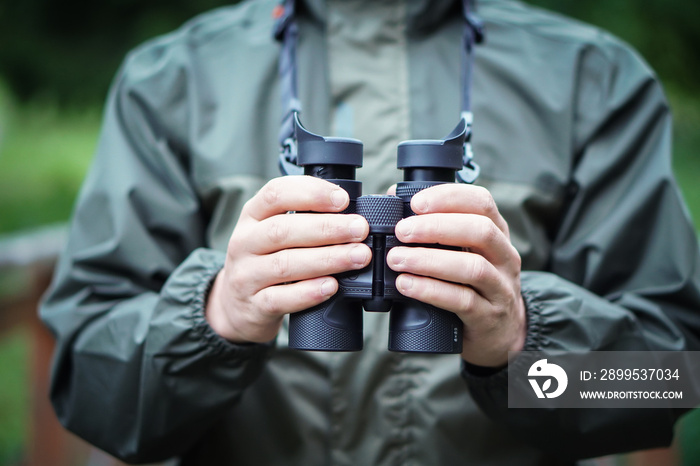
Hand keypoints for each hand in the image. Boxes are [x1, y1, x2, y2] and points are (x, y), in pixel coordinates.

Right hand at [206, 176, 370, 342]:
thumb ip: (304, 220)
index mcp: (252, 215)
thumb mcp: (273, 232)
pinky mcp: (254, 305)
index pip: (276, 193)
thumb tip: (352, 216)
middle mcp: (244, 242)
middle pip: (283, 230)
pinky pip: (282, 298)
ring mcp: (246, 275)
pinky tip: (332, 286)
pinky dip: (309, 292)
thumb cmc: (266, 260)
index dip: (312, 193)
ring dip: (327, 258)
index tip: (343, 200)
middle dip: (328, 228)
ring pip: (285, 264)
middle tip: (359, 229)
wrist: (236, 306)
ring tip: (357, 256)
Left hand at [386, 184, 525, 366]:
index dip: (448, 197)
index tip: (414, 203)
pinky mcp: (488, 317)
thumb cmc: (471, 283)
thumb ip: (436, 228)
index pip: (482, 202)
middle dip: (436, 227)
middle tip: (401, 231)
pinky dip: (430, 290)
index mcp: (497, 233)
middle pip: (480, 231)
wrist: (497, 332)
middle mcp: (505, 257)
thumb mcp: (463, 251)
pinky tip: (406, 285)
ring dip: (429, 260)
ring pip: (472, 268)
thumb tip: (393, 199)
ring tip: (396, 259)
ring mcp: (500, 288)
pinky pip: (462, 301)